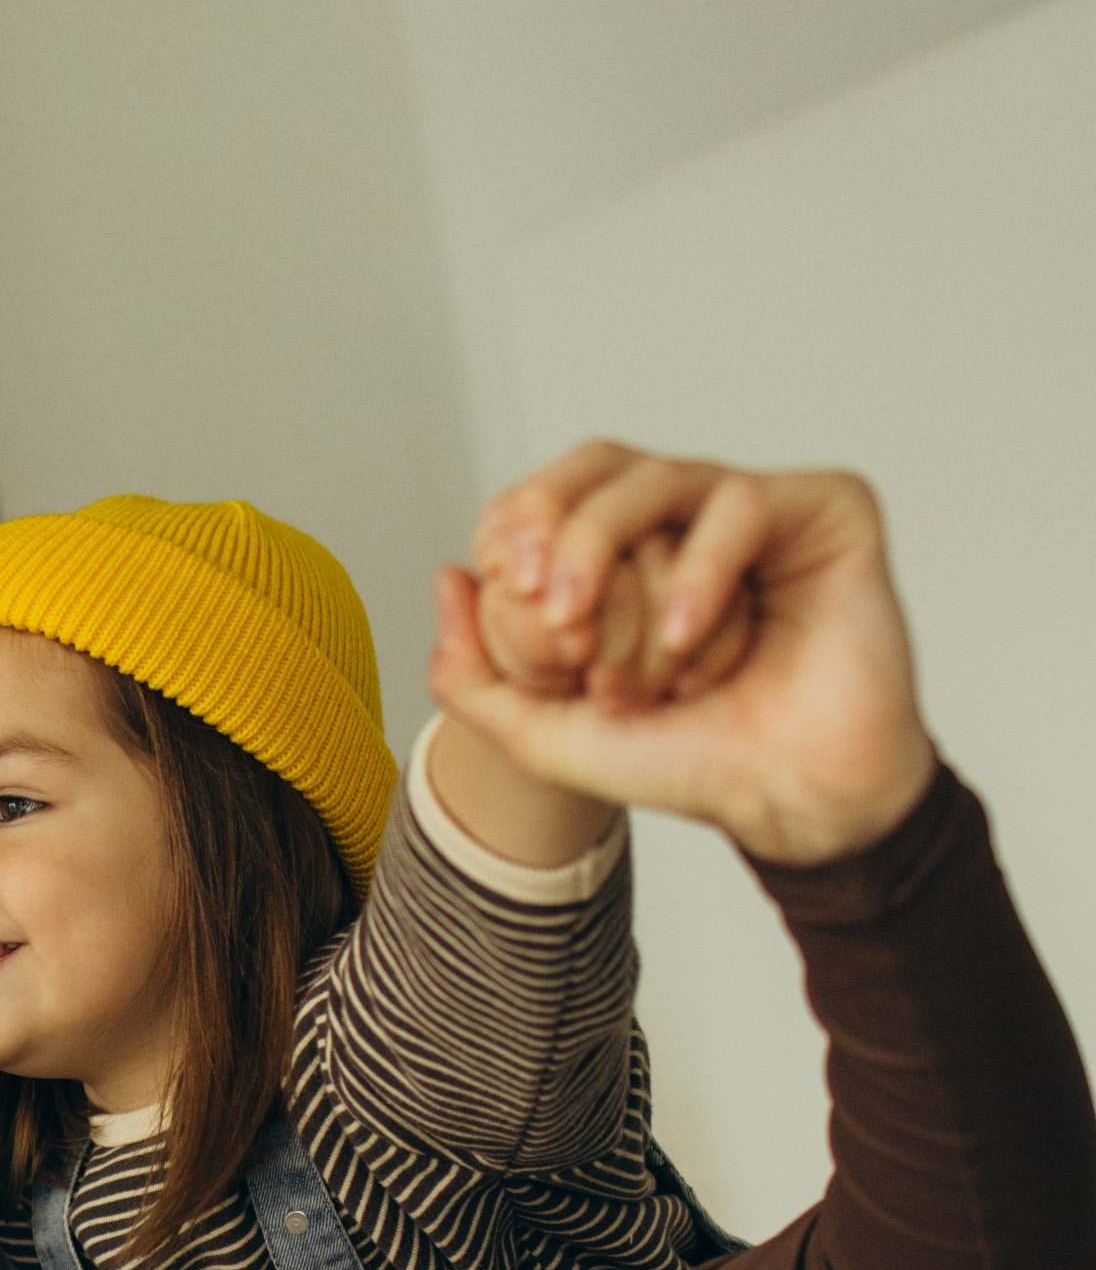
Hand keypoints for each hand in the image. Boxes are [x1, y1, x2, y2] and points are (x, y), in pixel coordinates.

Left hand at [429, 450, 936, 866]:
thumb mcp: (549, 734)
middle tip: (552, 610)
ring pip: (663, 480)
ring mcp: (755, 508)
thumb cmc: (688, 760)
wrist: (786, 800)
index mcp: (628, 548)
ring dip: (625, 567)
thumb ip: (475, 677)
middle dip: (564, 532)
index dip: (519, 520)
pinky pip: (743, 503)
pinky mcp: (824, 510)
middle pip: (602, 468)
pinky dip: (703, 570)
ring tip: (619, 660)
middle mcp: (687, 515)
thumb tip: (445, 577)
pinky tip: (688, 641)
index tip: (507, 585)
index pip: (554, 491)